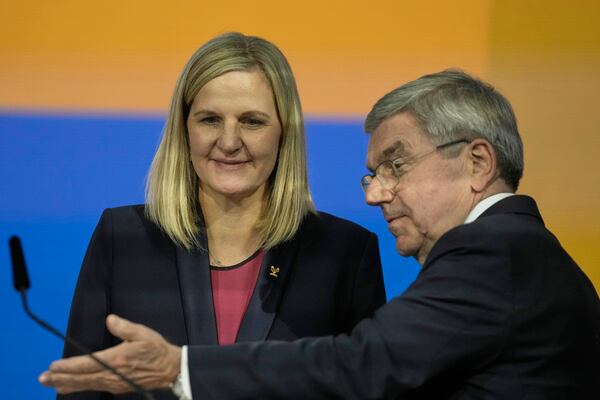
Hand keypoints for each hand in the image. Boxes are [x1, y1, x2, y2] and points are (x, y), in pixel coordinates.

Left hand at [39, 314, 180, 394]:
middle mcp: (113, 374)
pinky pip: (93, 387)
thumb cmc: (156, 350)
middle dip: (61, 377)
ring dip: (66, 383)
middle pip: (82, 377)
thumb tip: (109, 319)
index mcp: (118, 359)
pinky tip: (69, 387)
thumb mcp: (143, 333)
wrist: (170, 369)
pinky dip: (79, 387)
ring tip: (50, 383)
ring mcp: (114, 382)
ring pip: (86, 384)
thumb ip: (124, 327)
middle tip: (43, 377)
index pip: (88, 363)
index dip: (69, 366)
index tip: (54, 365)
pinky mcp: (117, 386)